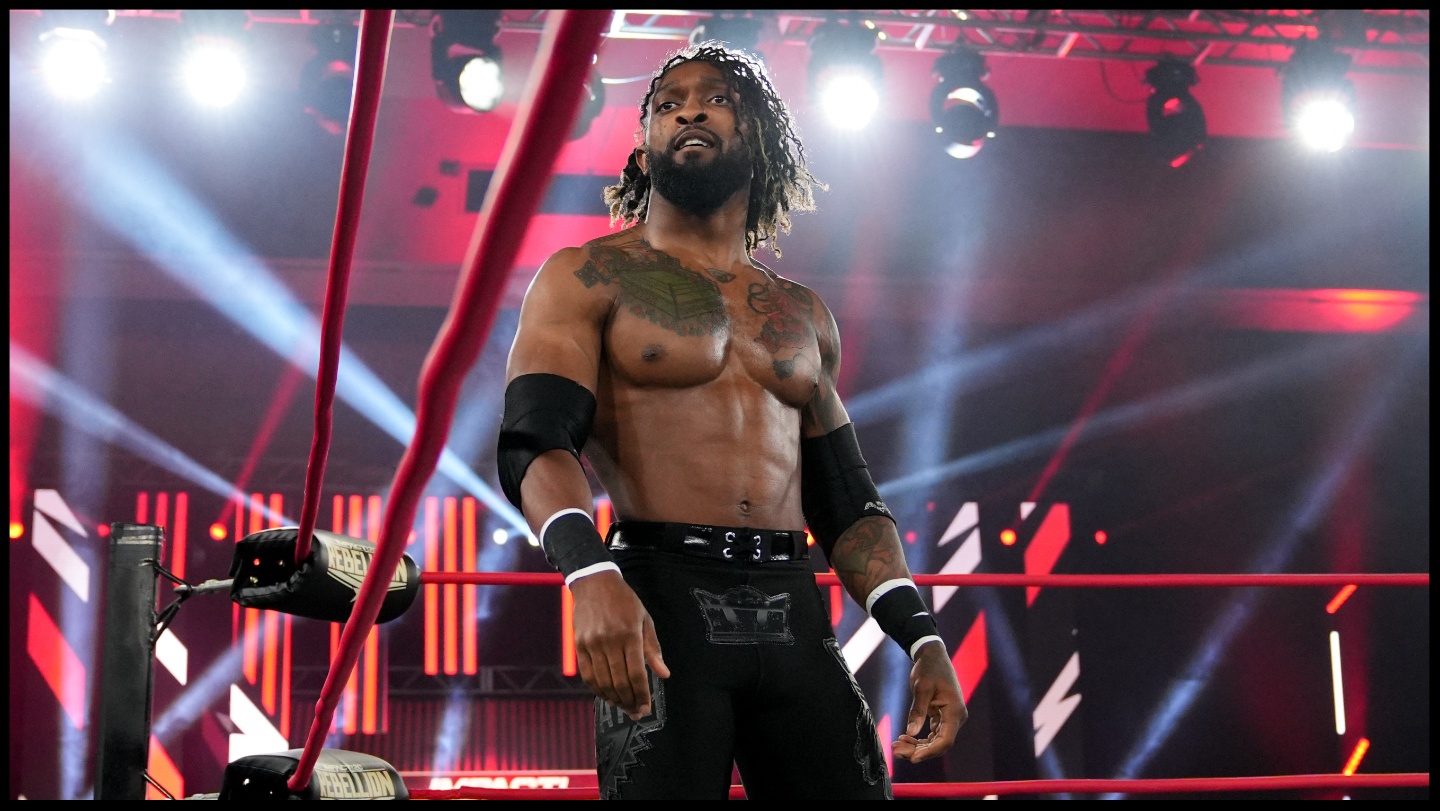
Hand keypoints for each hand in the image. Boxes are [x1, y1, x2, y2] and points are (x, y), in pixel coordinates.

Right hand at [569, 570, 669, 718]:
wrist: (594, 583)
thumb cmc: (624, 601)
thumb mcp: (645, 620)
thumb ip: (653, 649)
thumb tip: (664, 675)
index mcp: (630, 635)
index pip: (636, 674)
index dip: (642, 694)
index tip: (646, 707)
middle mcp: (610, 641)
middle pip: (619, 682)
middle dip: (629, 701)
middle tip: (635, 712)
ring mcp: (592, 644)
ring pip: (602, 682)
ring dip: (613, 699)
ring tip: (622, 706)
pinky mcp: (579, 645)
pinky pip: (587, 675)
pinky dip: (597, 689)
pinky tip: (606, 695)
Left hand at [893, 641, 965, 762]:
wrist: (932, 655)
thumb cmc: (928, 668)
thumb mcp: (921, 688)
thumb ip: (917, 711)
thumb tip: (910, 733)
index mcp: (954, 711)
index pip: (945, 740)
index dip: (929, 752)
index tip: (912, 758)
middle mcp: (956, 717)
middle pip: (939, 744)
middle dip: (919, 751)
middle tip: (896, 751)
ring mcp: (950, 718)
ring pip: (936, 741)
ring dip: (917, 746)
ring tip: (897, 746)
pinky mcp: (943, 716)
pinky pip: (933, 734)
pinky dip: (919, 739)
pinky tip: (904, 738)